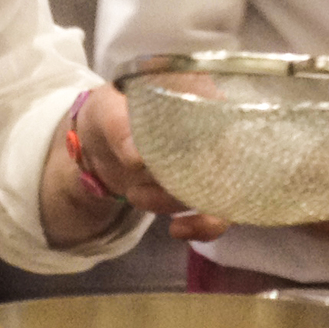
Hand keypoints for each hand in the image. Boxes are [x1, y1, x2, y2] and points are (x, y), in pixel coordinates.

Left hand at [72, 86, 225, 242]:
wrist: (98, 147)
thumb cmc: (108, 114)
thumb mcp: (106, 110)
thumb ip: (119, 126)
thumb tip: (137, 157)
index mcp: (199, 96)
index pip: (227, 115)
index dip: (216, 139)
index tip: (183, 156)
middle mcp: (215, 128)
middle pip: (230, 159)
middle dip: (191, 182)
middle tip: (145, 185)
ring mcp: (211, 161)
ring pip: (222, 190)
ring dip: (179, 202)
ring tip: (136, 195)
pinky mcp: (202, 190)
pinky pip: (219, 213)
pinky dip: (203, 227)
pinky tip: (178, 230)